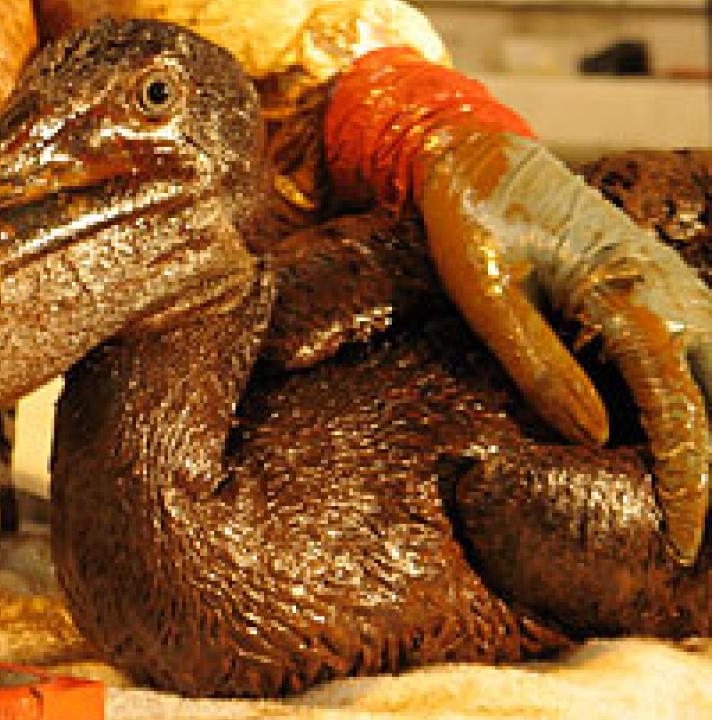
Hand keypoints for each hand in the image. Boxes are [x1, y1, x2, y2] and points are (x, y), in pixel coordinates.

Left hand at [420, 130, 711, 563]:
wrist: (479, 157)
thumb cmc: (471, 223)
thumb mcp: (485, 295)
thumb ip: (540, 364)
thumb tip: (595, 437)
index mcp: (626, 295)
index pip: (678, 406)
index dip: (689, 480)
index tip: (685, 540)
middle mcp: (667, 290)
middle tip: (700, 539)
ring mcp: (670, 285)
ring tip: (697, 503)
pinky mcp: (657, 289)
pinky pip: (701, 352)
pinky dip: (702, 400)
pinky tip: (682, 440)